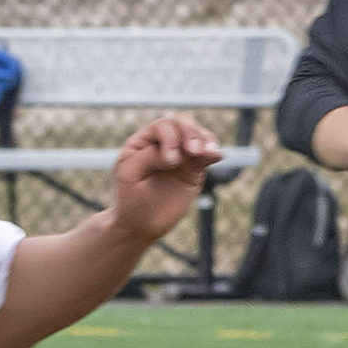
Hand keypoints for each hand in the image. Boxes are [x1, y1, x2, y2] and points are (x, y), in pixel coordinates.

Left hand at [106, 114, 222, 245]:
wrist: (141, 224)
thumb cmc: (130, 198)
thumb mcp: (130, 174)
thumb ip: (150, 157)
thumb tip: (178, 152)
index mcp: (143, 141)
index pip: (162, 126)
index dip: (170, 138)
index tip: (171, 162)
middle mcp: (162, 142)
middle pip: (182, 122)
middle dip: (191, 133)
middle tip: (194, 151)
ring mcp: (180, 153)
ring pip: (196, 134)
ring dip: (204, 139)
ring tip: (208, 153)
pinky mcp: (194, 167)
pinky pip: (207, 153)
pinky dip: (213, 151)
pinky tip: (217, 156)